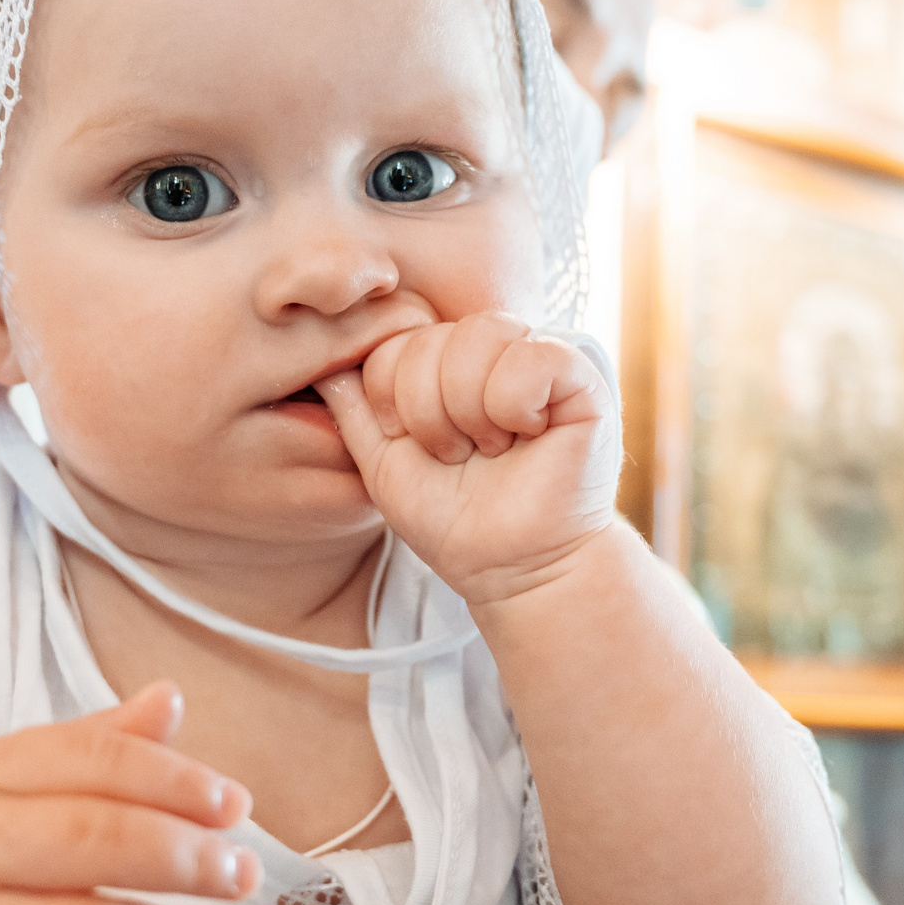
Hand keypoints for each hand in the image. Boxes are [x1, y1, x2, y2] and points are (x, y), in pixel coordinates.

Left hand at [316, 312, 618, 602]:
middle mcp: (491, 350)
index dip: (392, 399)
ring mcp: (537, 356)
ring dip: (471, 412)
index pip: (395, 341)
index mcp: (445, 363)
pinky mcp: (581, 375)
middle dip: (429, 413)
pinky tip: (529, 435)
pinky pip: (535, 354)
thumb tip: (322, 364)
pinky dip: (517, 405)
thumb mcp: (384, 465)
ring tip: (492, 449)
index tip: (418, 448)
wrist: (515, 568)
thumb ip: (353, 411)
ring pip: (479, 336)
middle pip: (430, 338)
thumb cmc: (454, 521)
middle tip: (460, 455)